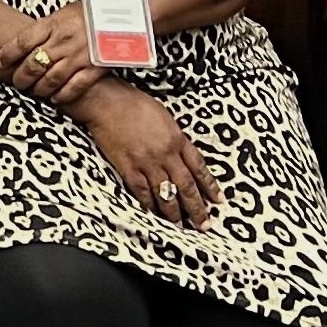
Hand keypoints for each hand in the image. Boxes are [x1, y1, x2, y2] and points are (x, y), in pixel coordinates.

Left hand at [0, 5, 105, 106]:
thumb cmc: (93, 11)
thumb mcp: (66, 11)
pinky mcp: (95, 68)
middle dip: (20, 77)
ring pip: (50, 80)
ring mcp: (80, 56)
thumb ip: (48, 27)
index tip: (0, 62)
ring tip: (35, 91)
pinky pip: (73, 88)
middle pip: (33, 65)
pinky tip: (56, 97)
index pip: (22, 41)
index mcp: (54, 23)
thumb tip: (28, 41)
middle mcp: (64, 41)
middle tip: (17, 82)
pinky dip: (62, 96)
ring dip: (38, 89)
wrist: (125, 13)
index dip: (7, 54)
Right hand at [68, 81, 218, 228]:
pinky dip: (150, 205)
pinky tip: (154, 214)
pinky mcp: (128, 168)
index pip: (200, 168)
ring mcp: (147, 162)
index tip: (218, 201)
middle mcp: (166, 154)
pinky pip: (143, 192)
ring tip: (180, 225)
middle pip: (186, 186)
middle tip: (204, 224)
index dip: (210, 187)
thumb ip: (175, 139)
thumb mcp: (165, 117)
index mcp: (177, 139)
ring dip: (175, 212)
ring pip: (166, 194)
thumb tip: (182, 156)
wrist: (108, 102)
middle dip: (197, 208)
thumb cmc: (135, 104)